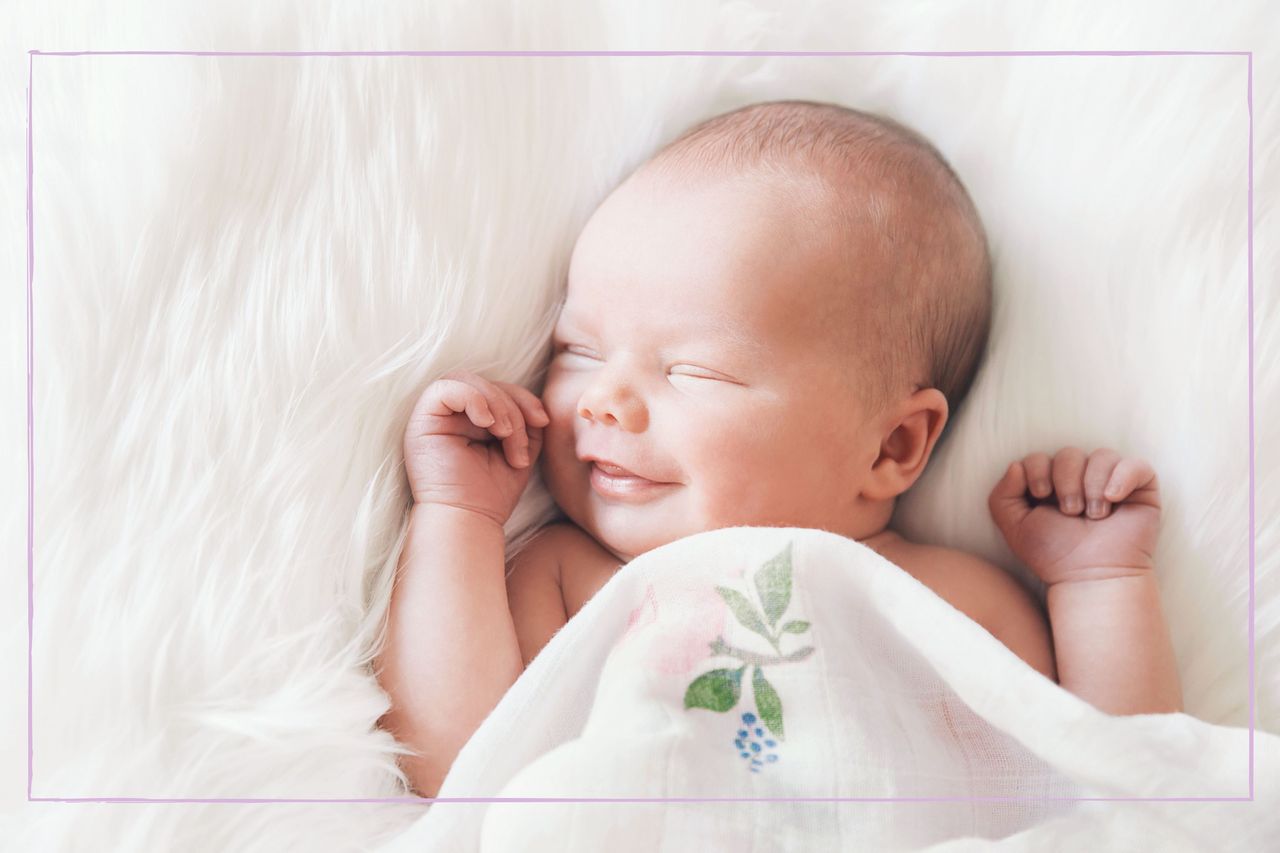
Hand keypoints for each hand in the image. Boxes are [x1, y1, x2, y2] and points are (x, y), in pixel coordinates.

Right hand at [403, 369, 549, 525]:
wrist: (469, 519)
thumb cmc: (491, 493)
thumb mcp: (520, 449)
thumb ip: (526, 421)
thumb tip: (537, 408)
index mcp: (471, 420)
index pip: (497, 388)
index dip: (523, 398)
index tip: (541, 421)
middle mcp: (450, 416)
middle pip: (484, 383)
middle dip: (512, 404)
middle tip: (517, 438)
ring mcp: (434, 417)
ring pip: (467, 381)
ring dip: (496, 405)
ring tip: (504, 436)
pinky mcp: (421, 421)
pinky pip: (444, 388)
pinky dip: (472, 400)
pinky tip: (486, 425)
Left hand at [987, 447, 1160, 586]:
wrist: (1091, 577)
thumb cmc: (1054, 555)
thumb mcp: (1015, 527)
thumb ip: (1002, 495)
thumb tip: (1016, 465)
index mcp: (1051, 485)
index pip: (1040, 456)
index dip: (1038, 469)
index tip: (1041, 494)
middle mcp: (1081, 480)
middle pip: (1069, 453)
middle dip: (1065, 481)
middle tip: (1070, 512)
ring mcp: (1112, 483)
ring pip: (1102, 455)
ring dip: (1092, 484)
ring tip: (1093, 515)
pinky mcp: (1141, 490)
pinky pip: (1136, 465)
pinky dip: (1122, 477)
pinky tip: (1112, 499)